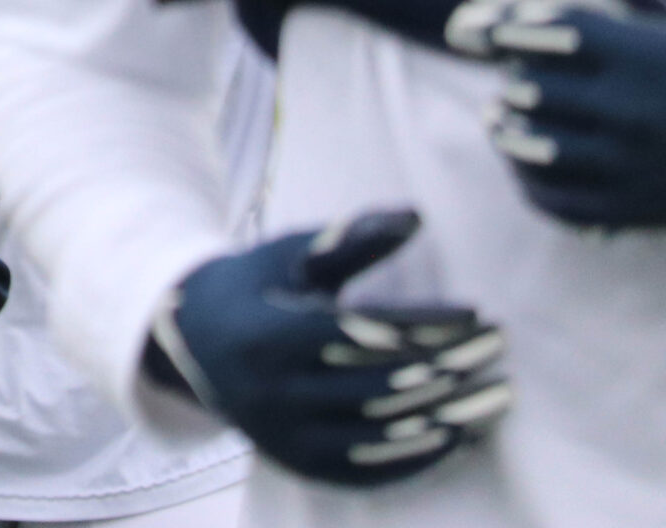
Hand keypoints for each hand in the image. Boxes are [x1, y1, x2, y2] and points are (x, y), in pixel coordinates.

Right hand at [144, 209, 509, 487]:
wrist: (191, 343)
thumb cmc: (254, 286)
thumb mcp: (289, 255)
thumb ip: (349, 238)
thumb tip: (415, 217)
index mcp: (264, 335)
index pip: (360, 333)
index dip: (422, 323)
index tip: (474, 312)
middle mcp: (268, 393)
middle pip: (378, 385)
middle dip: (447, 365)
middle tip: (496, 345)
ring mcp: (282, 435)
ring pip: (381, 433)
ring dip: (448, 415)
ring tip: (496, 393)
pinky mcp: (296, 463)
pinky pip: (369, 470)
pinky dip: (420, 455)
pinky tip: (460, 432)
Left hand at [476, 0, 665, 227]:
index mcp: (646, 55)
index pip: (546, 29)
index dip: (507, 26)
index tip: (491, 29)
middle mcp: (635, 110)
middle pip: (531, 87)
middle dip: (516, 78)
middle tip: (513, 77)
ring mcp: (631, 166)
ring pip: (530, 145)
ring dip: (505, 128)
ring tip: (498, 115)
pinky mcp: (628, 210)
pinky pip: (551, 198)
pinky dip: (526, 179)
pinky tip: (524, 161)